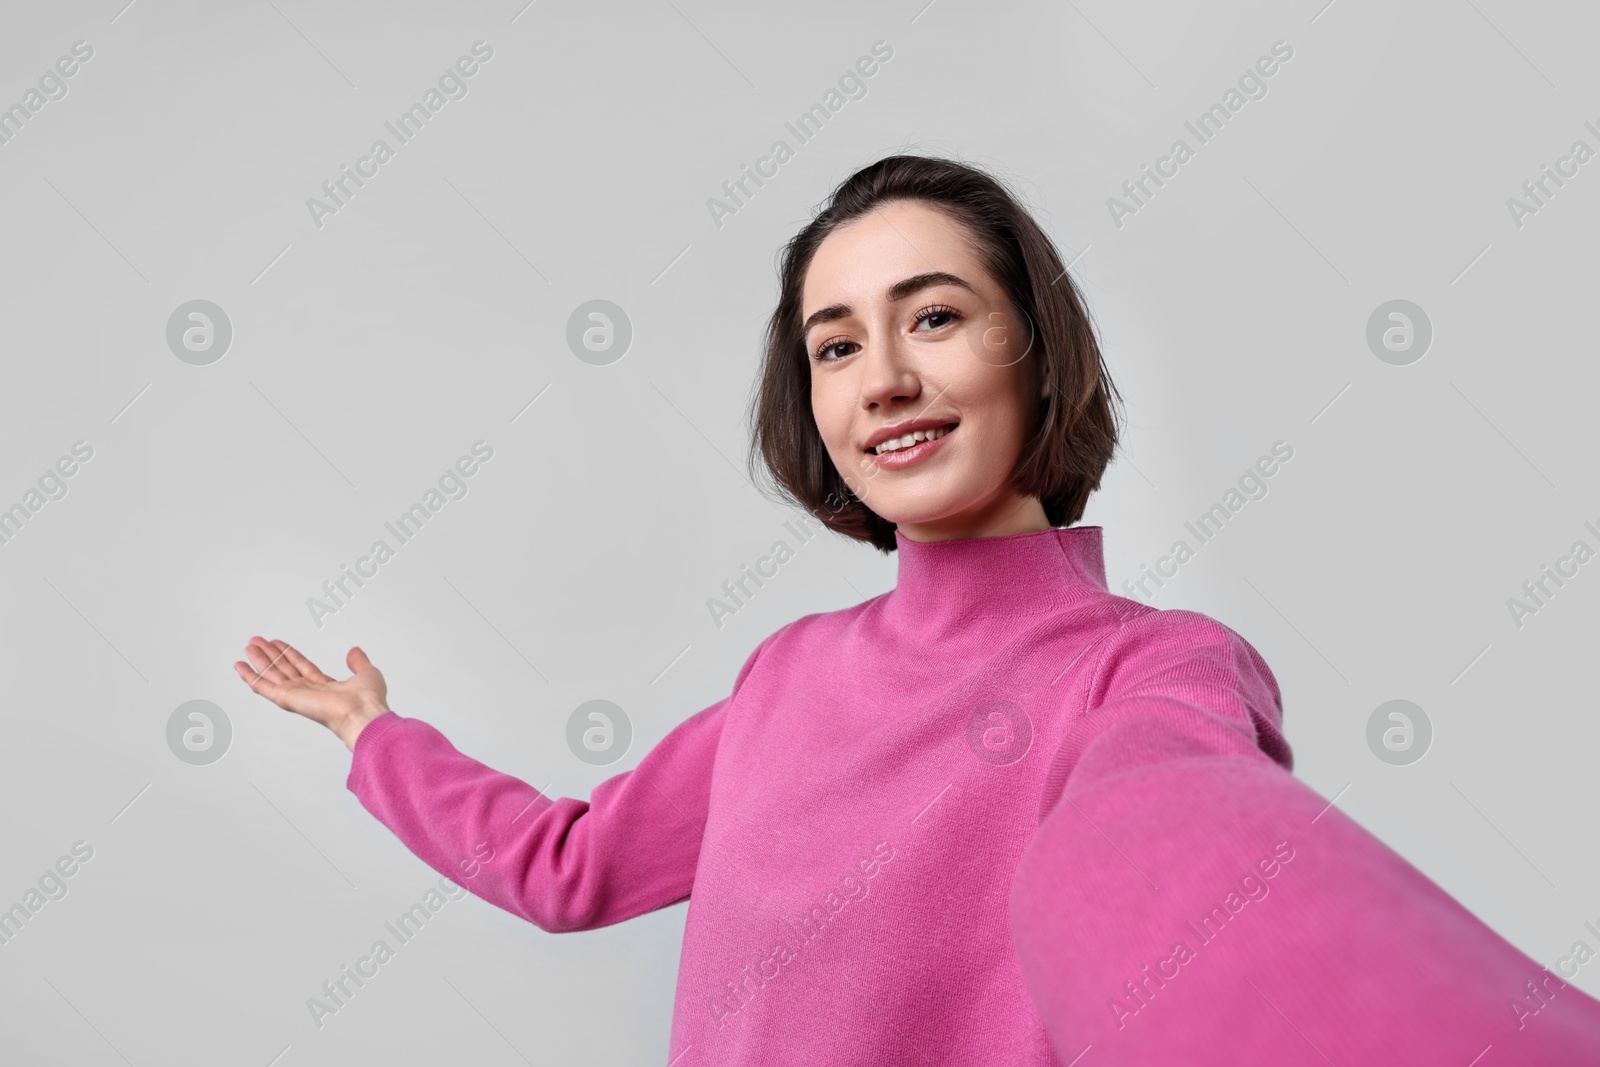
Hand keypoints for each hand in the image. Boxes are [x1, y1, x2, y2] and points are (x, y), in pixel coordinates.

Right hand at [234, 636, 389, 751]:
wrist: (362, 713)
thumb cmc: (368, 700)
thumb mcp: (367, 673)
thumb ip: (359, 662)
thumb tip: (354, 651)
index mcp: (325, 687)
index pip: (302, 667)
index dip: (289, 654)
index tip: (277, 643)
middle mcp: (308, 691)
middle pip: (284, 669)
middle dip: (270, 654)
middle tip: (257, 641)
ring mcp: (296, 695)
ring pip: (272, 674)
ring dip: (259, 659)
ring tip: (249, 645)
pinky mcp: (286, 699)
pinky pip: (263, 686)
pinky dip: (250, 676)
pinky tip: (240, 666)